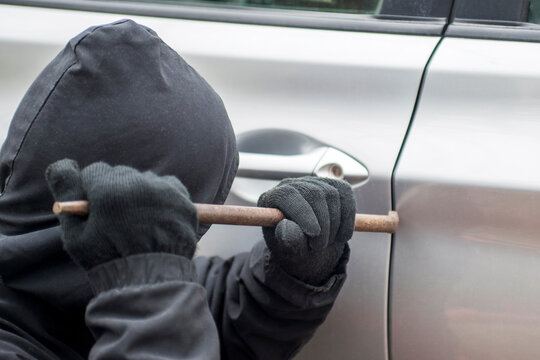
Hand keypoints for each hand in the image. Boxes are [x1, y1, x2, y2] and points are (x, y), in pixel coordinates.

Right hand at [46, 159, 197, 269]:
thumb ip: (66, 195)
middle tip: (118, 219)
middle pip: (121, 174)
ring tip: (139, 223)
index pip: (95, 172)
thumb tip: (64, 165)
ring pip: (145, 180)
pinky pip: (169, 188)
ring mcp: (166, 191)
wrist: (152, 283)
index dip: (92, 191)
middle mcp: (140, 184)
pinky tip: (157, 220)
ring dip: (139, 193)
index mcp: (109, 190)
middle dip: (115, 191)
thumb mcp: (75, 234)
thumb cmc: (108, 261)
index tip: (96, 208)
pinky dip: (162, 198)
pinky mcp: (185, 201)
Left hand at [257, 176, 355, 284]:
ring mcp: (313, 183)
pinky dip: (348, 217)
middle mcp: (292, 185)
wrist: (312, 250)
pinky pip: (346, 195)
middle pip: (313, 193)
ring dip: (335, 224)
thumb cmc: (295, 250)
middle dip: (322, 223)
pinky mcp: (333, 186)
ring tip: (327, 242)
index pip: (288, 195)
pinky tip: (342, 235)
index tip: (313, 234)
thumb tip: (286, 226)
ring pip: (332, 195)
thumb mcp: (290, 252)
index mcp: (272, 199)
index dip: (302, 212)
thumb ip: (288, 241)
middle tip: (320, 246)